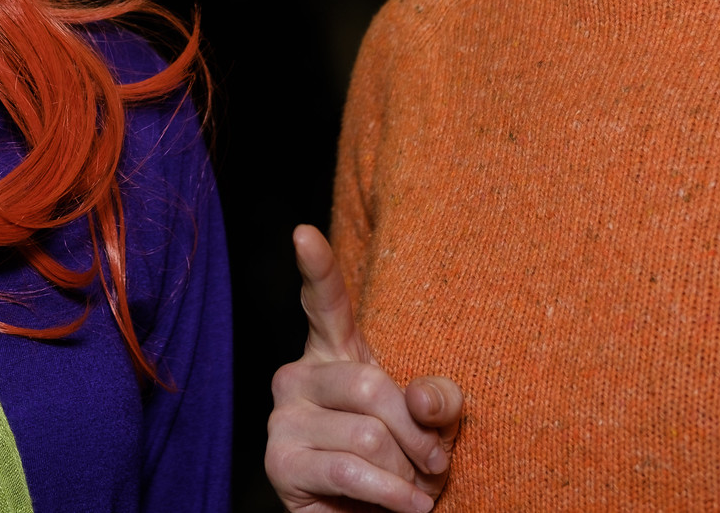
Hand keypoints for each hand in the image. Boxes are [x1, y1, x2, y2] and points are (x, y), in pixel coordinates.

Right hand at [266, 225, 464, 511]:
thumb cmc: (403, 464)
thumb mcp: (433, 427)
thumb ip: (437, 402)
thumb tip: (424, 399)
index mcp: (333, 352)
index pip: (325, 302)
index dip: (316, 267)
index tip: (303, 233)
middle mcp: (297, 376)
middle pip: (370, 384)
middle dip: (417, 434)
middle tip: (438, 465)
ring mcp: (283, 418)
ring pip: (367, 434)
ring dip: (406, 473)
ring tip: (412, 490)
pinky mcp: (281, 463)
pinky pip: (352, 470)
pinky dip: (392, 494)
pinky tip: (410, 507)